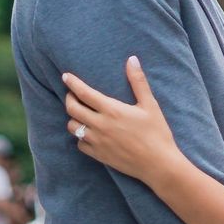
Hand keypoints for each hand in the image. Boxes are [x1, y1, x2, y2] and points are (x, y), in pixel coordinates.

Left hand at [63, 57, 179, 185]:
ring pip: (73, 127)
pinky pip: (80, 144)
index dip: (72, 83)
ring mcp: (97, 142)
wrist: (158, 164)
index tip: (66, 76)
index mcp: (111, 110)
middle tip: (72, 94)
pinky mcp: (98, 156)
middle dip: (69, 98)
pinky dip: (81, 137)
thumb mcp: (150, 104)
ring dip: (74, 118)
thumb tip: (132, 59)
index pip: (84, 93)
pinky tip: (89, 133)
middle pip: (72, 109)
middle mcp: (100, 126)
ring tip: (81, 113)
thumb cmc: (156, 133)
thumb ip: (138, 81)